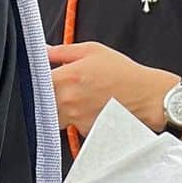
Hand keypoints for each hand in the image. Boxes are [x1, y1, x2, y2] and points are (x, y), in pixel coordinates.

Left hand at [47, 41, 177, 135]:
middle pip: (41, 101)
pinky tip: (87, 108)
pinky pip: (70, 125)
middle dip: (45, 94)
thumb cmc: (123, 73)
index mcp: (67, 77)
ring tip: (75, 97)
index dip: (35, 78)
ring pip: (53, 115)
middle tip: (59, 87)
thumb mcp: (92, 50)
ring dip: (57, 108)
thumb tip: (44, 50)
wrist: (146, 97)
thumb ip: (63, 51)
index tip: (38, 76)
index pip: (35, 81)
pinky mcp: (84, 131)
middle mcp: (68, 100)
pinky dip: (73, 118)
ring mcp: (75, 118)